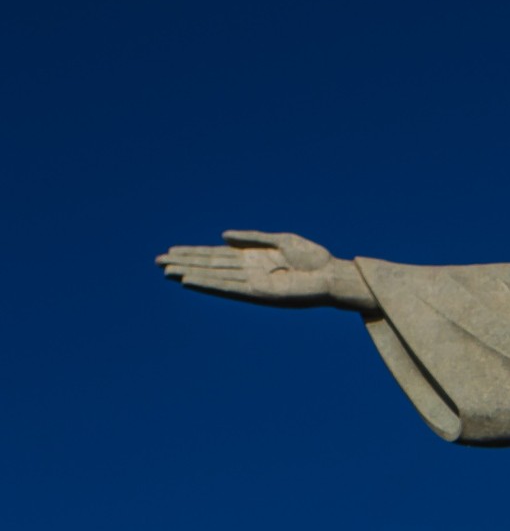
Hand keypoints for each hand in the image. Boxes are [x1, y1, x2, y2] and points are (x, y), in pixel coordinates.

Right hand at [156, 230, 375, 310]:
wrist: (332, 274)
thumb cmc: (312, 258)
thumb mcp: (280, 240)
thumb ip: (252, 238)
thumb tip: (222, 236)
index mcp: (252, 257)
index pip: (216, 255)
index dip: (193, 253)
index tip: (171, 252)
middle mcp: (248, 271)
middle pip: (209, 265)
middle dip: (185, 263)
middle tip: (157, 261)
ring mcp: (252, 283)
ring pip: (214, 277)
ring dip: (191, 273)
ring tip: (167, 271)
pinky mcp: (259, 293)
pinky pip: (229, 288)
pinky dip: (209, 284)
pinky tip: (191, 280)